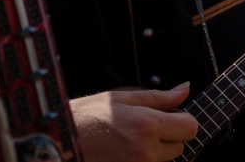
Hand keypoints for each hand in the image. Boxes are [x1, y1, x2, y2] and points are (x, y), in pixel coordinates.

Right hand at [72, 83, 198, 161]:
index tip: (169, 115)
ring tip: (129, 140)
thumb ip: (159, 97)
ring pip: (163, 161)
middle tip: (145, 127)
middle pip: (179, 147)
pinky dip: (141, 160)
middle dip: (169, 136)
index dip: (182, 119)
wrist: (53, 142)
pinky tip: (123, 151)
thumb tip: (185, 89)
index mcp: (148, 126)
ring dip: (155, 151)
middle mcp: (145, 152)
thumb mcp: (122, 98)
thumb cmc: (85, 117)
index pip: (191, 127)